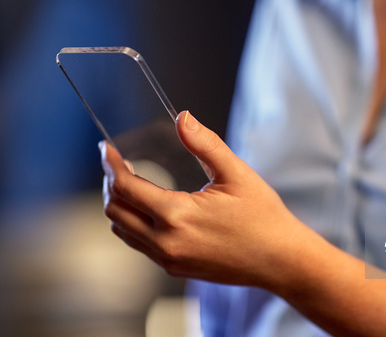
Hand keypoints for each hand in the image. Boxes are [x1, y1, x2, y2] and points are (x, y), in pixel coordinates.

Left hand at [100, 110, 308, 286]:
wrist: (280, 260)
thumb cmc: (263, 216)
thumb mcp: (236, 173)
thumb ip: (205, 144)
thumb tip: (183, 117)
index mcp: (177, 216)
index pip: (125, 187)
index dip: (110, 164)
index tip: (106, 148)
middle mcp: (166, 242)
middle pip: (114, 211)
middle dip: (110, 183)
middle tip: (116, 161)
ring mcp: (169, 259)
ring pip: (122, 230)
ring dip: (118, 204)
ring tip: (128, 180)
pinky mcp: (175, 267)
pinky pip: (138, 244)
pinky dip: (131, 222)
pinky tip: (146, 206)